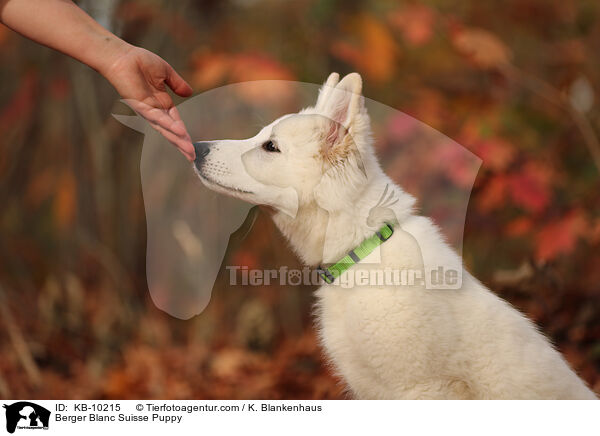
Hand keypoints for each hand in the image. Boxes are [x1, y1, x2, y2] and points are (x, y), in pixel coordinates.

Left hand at [103, 45, 194, 160]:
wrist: (122, 56)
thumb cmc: (140, 61)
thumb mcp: (166, 72)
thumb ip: (177, 83)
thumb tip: (189, 93)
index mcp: (161, 103)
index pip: (175, 122)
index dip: (183, 135)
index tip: (191, 147)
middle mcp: (154, 110)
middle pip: (170, 131)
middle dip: (181, 143)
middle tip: (192, 157)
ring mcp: (147, 109)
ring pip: (164, 128)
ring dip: (177, 139)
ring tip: (188, 150)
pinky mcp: (140, 105)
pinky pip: (157, 117)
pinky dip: (168, 125)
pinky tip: (179, 132)